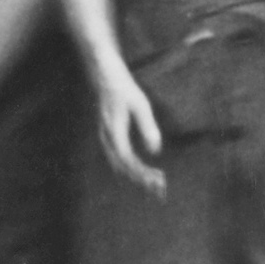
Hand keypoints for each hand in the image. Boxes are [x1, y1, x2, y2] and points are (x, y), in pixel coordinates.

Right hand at [89, 65, 166, 191]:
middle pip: (123, 168)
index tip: (159, 179)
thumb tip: (155, 151)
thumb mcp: (140, 105)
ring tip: (153, 182)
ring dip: (136, 175)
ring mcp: (105, 138)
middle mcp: (107, 139)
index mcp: (114, 133)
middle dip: (141, 179)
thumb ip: (147, 127)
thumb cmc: (123, 88)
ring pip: (119, 165)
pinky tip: (142, 169)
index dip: (144, 173)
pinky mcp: (108, 136)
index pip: (129, 162)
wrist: (104, 75)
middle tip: (160, 188)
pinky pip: (118, 158)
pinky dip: (131, 167)